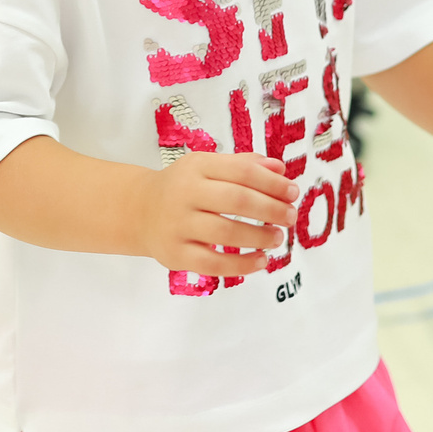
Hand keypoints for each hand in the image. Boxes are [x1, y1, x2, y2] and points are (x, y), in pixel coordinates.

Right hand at [125, 154, 295, 276]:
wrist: (139, 210)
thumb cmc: (184, 187)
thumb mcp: (208, 167)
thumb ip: (244, 166)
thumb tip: (281, 170)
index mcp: (197, 167)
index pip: (242, 172)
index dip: (273, 183)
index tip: (292, 192)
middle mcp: (185, 194)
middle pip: (237, 201)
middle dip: (271, 210)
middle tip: (290, 216)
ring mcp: (178, 226)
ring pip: (226, 234)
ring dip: (260, 237)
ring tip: (277, 237)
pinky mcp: (175, 254)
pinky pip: (213, 265)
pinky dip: (242, 265)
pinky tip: (261, 260)